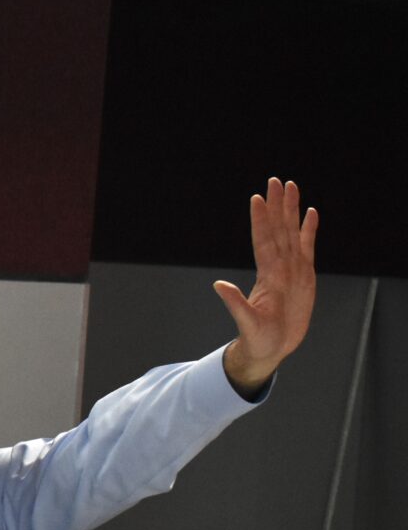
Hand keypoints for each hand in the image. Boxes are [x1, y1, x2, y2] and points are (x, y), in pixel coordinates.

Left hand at [213, 177, 318, 395]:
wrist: (270, 348)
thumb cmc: (257, 338)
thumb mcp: (246, 322)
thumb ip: (235, 303)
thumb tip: (218, 285)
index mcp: (268, 275)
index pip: (263, 240)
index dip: (261, 220)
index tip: (257, 198)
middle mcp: (279, 267)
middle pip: (278, 229)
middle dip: (277, 205)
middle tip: (275, 180)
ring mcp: (291, 269)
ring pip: (292, 233)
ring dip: (291, 210)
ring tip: (291, 187)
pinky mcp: (304, 276)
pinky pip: (308, 247)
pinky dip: (309, 230)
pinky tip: (311, 213)